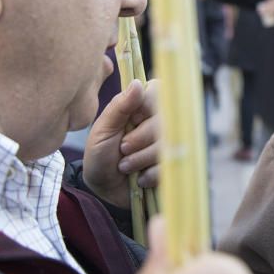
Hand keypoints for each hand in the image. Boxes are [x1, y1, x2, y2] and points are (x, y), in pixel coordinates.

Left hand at [83, 79, 159, 208]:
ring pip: (167, 144)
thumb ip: (119, 107)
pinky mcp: (172, 165)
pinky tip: (139, 178)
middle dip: (139, 140)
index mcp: (142, 107)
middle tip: (122, 149)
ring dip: (141, 159)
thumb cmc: (100, 155)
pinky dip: (150, 174)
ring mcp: (168, 144)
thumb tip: (138, 83)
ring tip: (125, 167)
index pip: (159, 91)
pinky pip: (170, 165)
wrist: (102, 191)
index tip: (132, 120)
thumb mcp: (103, 130)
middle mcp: (159, 121)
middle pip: (164, 120)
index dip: (147, 107)